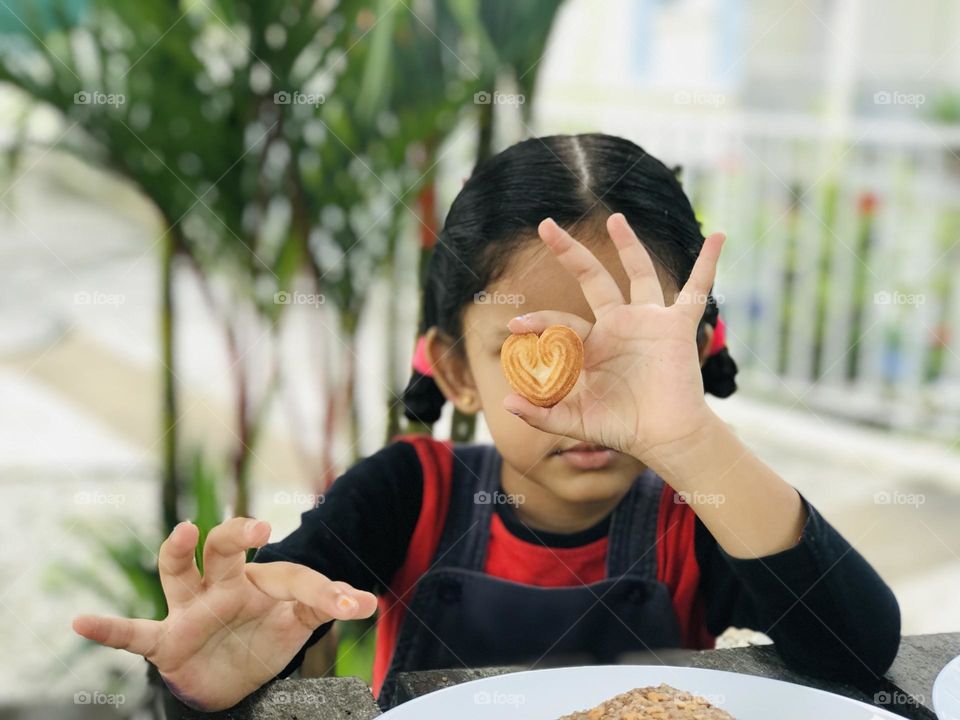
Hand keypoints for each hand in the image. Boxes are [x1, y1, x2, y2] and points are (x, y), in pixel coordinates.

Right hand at [72, 518, 376, 710]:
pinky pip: (133, 633)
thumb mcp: (298, 624)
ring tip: (185, 531)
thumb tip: (369, 601)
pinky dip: (107, 629)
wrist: (229, 679)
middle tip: (259, 528)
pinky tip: (80, 623)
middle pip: (224, 548)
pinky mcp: (166, 641)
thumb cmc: (264, 638)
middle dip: (238, 534)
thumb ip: (325, 607)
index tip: (357, 607)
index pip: (292, 575)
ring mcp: (191, 609)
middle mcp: (222, 584)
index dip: (326, 591)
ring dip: (178, 552)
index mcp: (259, 579)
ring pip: (179, 572)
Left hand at [503, 213, 724, 462]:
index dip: (538, 321)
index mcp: (592, 343)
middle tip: (546, 225)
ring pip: (638, 273)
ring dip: (629, 245)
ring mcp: (648, 322)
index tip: (516, 326)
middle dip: (570, 253)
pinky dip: (709, 263)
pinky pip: (697, 290)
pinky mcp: (677, 326)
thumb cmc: (622, 428)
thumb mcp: (575, 421)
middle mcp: (618, 325)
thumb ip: (541, 415)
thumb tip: (505, 402)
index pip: (561, 321)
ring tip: (615, 219)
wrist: (665, 439)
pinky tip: (719, 237)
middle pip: (592, 279)